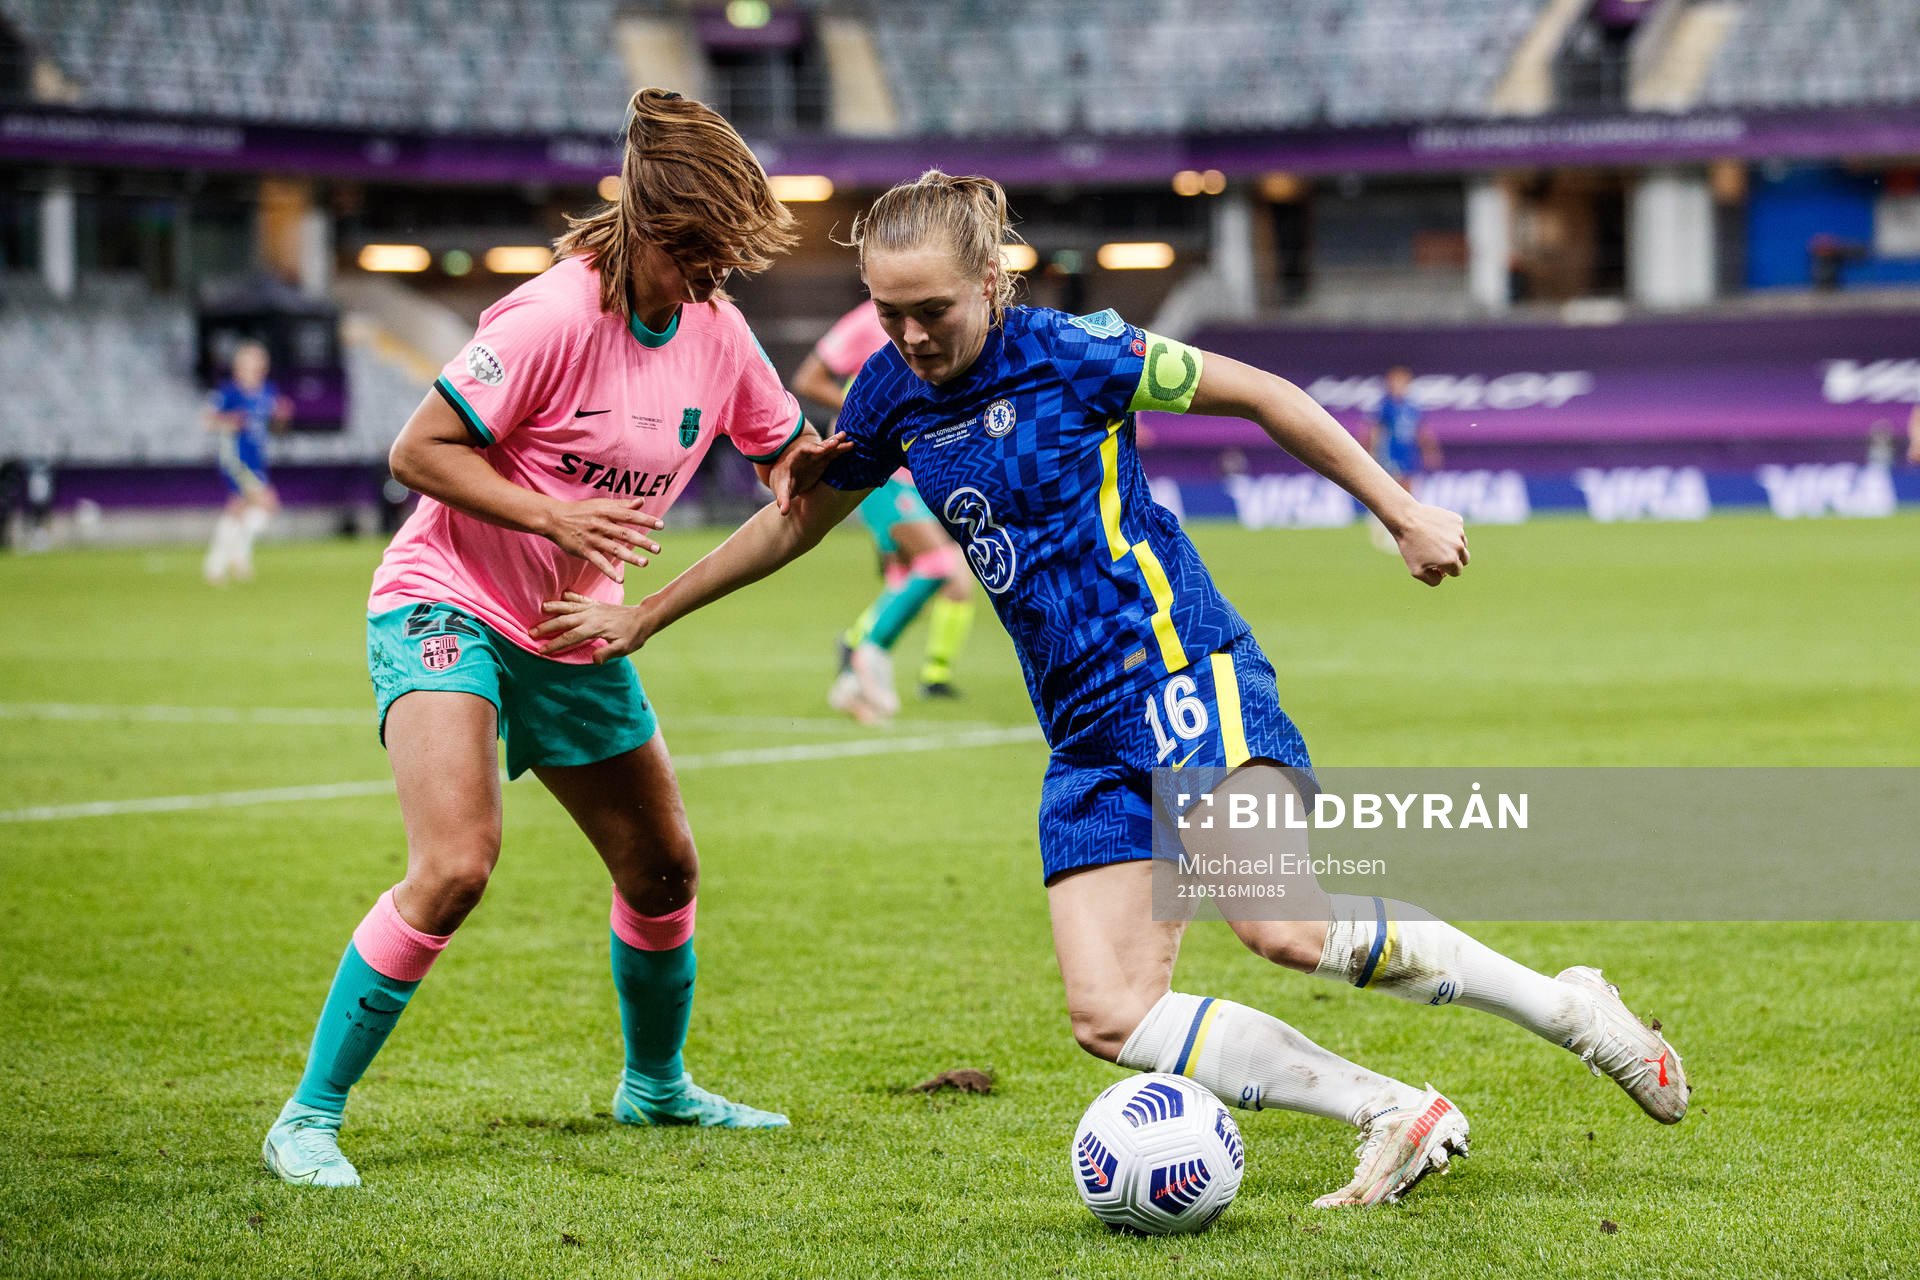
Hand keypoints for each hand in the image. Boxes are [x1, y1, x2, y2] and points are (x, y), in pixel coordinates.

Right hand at [531, 592, 649, 661]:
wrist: (643, 617)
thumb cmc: (633, 635)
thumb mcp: (623, 648)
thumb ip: (608, 653)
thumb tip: (594, 660)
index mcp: (595, 628)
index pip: (571, 637)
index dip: (555, 644)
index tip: (542, 650)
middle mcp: (591, 616)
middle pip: (564, 621)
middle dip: (547, 627)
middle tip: (531, 632)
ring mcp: (592, 608)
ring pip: (568, 607)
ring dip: (554, 609)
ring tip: (539, 610)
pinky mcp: (596, 604)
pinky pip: (579, 599)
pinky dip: (569, 597)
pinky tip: (561, 595)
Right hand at [542, 498, 664, 582]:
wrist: (555, 518)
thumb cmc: (582, 510)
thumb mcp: (601, 504)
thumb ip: (622, 505)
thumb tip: (642, 501)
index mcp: (606, 512)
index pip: (629, 516)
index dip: (645, 520)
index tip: (661, 526)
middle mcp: (601, 525)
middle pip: (624, 533)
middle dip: (642, 541)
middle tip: (658, 549)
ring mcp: (592, 539)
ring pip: (614, 549)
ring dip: (630, 557)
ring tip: (645, 563)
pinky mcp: (584, 551)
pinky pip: (598, 562)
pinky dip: (608, 571)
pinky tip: (620, 579)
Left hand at [765, 428, 852, 512]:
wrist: (786, 479)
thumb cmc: (783, 484)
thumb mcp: (782, 491)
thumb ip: (783, 500)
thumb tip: (783, 512)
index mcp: (794, 458)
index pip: (803, 451)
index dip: (813, 449)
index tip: (822, 450)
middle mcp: (806, 455)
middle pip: (817, 446)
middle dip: (827, 444)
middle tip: (838, 440)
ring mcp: (815, 456)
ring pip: (827, 448)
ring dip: (837, 443)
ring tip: (847, 437)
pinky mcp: (823, 460)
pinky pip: (833, 453)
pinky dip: (841, 449)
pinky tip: (851, 445)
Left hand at [1393, 502, 1468, 585]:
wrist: (1406, 519)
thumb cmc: (1409, 547)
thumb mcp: (1416, 571)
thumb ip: (1433, 580)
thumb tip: (1443, 576)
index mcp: (1451, 560)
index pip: (1457, 571)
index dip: (1446, 570)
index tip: (1435, 565)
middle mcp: (1458, 546)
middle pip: (1465, 558)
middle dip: (1454, 559)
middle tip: (1437, 554)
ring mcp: (1459, 532)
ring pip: (1462, 543)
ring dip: (1452, 545)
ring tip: (1434, 541)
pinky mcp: (1457, 520)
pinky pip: (1457, 530)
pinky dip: (1449, 531)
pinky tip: (1435, 529)